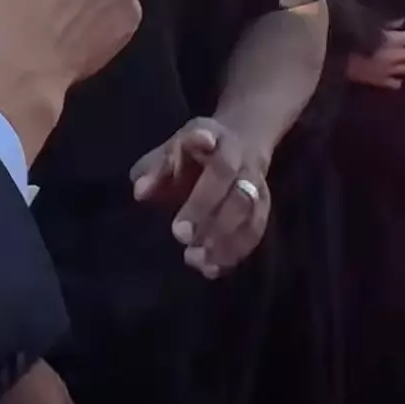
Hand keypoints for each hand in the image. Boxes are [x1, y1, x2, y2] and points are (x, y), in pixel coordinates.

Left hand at [131, 119, 269, 281]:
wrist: (242, 143)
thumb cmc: (194, 155)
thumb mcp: (171, 151)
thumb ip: (155, 169)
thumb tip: (141, 192)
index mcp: (210, 134)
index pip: (205, 135)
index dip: (201, 140)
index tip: (201, 141)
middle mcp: (238, 156)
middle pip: (228, 177)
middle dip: (205, 206)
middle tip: (180, 235)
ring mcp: (255, 180)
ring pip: (248, 206)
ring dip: (223, 236)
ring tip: (197, 258)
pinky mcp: (264, 206)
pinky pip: (256, 229)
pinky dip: (236, 251)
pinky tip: (213, 268)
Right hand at [346, 21, 404, 90]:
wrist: (331, 52)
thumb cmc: (348, 33)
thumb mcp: (368, 22)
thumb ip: (387, 23)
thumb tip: (400, 23)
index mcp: (393, 39)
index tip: (399, 35)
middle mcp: (395, 56)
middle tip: (395, 48)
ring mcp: (388, 70)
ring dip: (401, 64)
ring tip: (391, 61)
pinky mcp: (379, 82)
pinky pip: (396, 84)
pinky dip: (393, 79)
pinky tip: (385, 74)